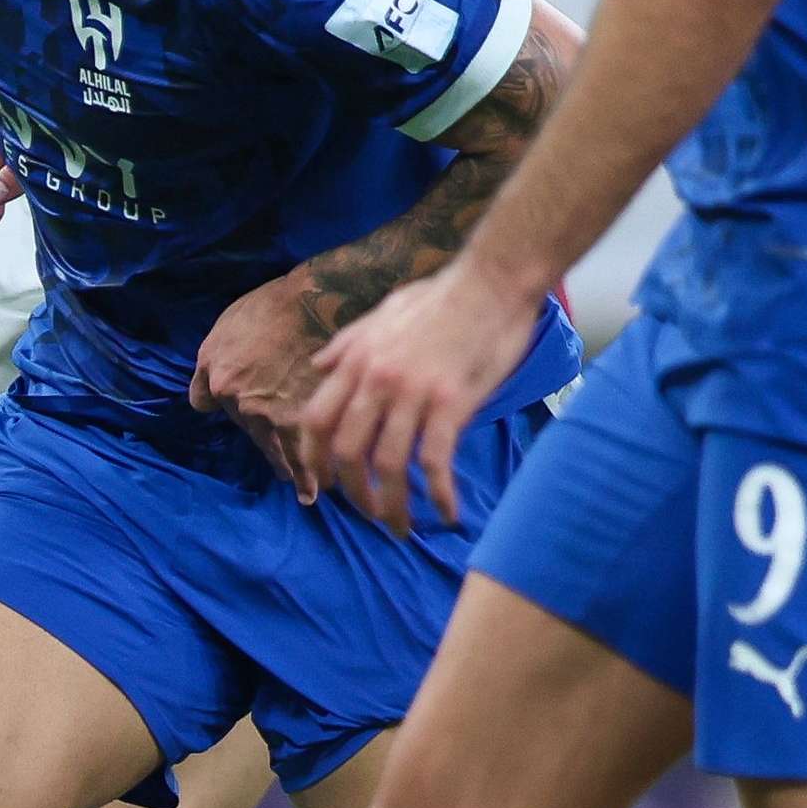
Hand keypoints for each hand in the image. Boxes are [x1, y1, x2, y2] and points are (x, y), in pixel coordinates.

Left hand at [187, 269, 337, 489]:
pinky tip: (313, 492)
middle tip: (281, 472)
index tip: (254, 423)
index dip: (239, 412)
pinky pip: (303, 454)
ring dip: (290, 472)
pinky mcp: (307, 418)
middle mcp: (245, 406)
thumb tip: (202, 403)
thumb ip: (206, 370)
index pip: (222, 408)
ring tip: (303, 491)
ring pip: (278, 453)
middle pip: (255, 435)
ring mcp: (277, 416)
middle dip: (268, 451)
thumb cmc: (267, 310)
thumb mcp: (220, 332)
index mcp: (221, 383)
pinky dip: (308, 476)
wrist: (312, 302)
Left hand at [294, 257, 546, 532]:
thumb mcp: (383, 312)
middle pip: (348, 452)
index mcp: (356, 360)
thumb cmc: (443, 295)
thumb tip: (319, 364)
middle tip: (369, 514)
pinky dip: (440, 495)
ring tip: (402, 527)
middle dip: (355, 494)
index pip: (316, 421)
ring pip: (389, 466)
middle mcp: (376, 379)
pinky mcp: (451, 403)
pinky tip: (448, 514)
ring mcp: (413, 393)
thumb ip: (348, 342)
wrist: (492, 280)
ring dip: (393, 506)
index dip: (314, 460)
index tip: (324, 487)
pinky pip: (435, 462)